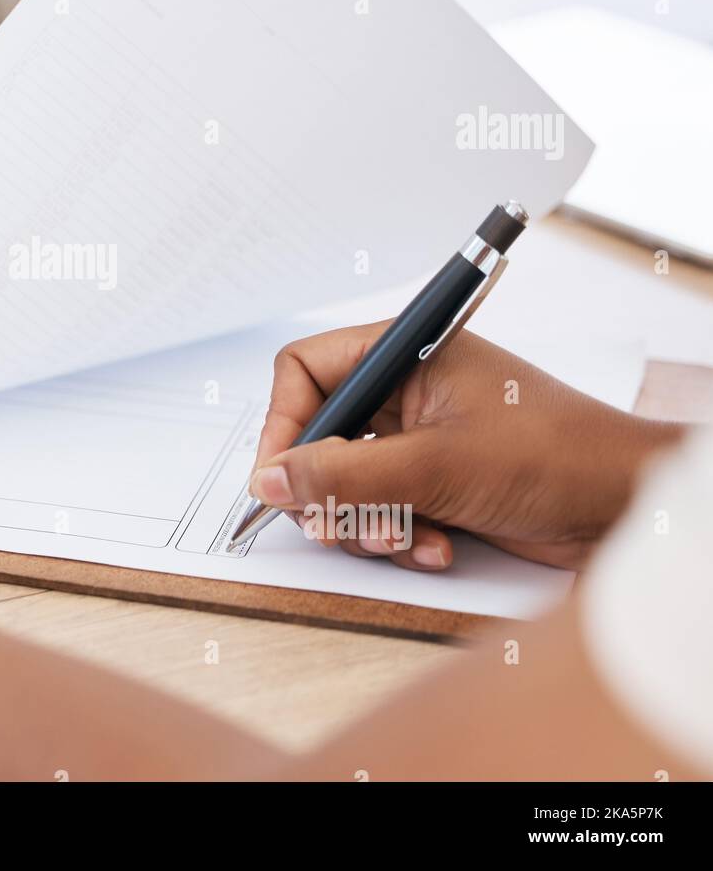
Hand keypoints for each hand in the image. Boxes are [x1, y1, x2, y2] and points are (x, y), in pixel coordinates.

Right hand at [251, 324, 682, 570]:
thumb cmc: (555, 457)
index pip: (306, 370)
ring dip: (367, 520)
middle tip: (339, 522)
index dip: (283, 422)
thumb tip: (269, 478)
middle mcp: (405, 391)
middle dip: (328, 488)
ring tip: (409, 535)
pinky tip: (439, 545)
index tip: (278, 476)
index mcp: (405, 353)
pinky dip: (400, 534)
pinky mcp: (432, 481)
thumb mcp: (434, 466)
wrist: (628, 506)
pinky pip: (381, 509)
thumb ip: (343, 474)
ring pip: (345, 481)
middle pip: (318, 434)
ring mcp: (418, 438)